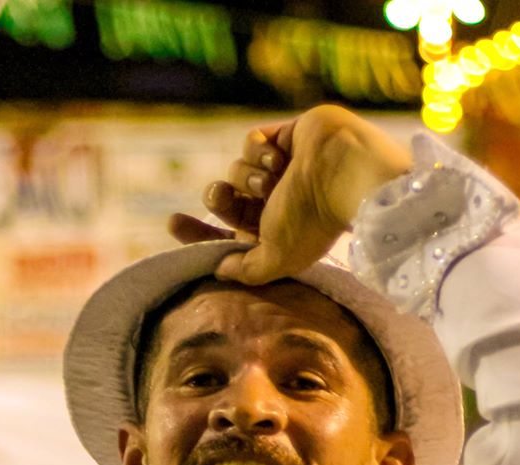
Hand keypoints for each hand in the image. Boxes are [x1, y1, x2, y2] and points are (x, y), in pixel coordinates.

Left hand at [168, 105, 411, 285]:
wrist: (345, 174)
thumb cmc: (312, 221)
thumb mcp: (275, 259)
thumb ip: (246, 270)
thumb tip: (218, 269)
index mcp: (274, 234)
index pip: (227, 234)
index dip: (198, 232)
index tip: (173, 223)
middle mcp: (277, 203)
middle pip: (224, 199)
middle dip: (219, 199)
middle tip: (223, 196)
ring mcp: (281, 170)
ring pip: (235, 170)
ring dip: (247, 176)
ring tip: (275, 179)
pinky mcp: (285, 139)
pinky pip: (250, 142)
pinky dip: (257, 151)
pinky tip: (278, 157)